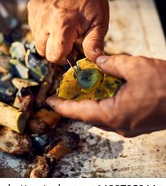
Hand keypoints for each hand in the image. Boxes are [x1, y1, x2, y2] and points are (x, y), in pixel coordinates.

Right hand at [27, 0, 108, 63]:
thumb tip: (97, 61)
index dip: (64, 58)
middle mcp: (45, 19)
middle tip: (68, 41)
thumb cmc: (91, 0)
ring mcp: (37, 12)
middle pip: (42, 50)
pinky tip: (55, 21)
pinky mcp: (32, 7)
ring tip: (62, 29)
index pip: (53, 55)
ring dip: (48, 40)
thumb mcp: (99, 23)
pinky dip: (43, 29)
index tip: (72, 52)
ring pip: (36, 40)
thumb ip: (94, 44)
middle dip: (55, 51)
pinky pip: (33, 27)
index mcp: (63, 25)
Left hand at [47, 54, 165, 136]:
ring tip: (83, 88)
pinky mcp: (136, 122)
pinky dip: (104, 103)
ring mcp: (129, 126)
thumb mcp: (135, 66)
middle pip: (89, 115)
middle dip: (75, 103)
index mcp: (114, 114)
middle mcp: (119, 125)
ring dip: (90, 102)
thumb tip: (97, 59)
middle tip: (66, 89)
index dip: (62, 106)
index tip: (49, 101)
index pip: (79, 112)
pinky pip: (113, 114)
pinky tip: (104, 90)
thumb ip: (111, 62)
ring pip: (101, 115)